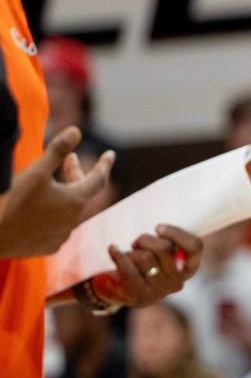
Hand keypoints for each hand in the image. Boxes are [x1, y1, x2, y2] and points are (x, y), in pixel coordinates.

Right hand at [0, 126, 113, 257]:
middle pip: (82, 193)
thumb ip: (57, 151)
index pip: (99, 179)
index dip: (104, 164)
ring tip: (55, 183)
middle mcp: (74, 220)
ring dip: (66, 195)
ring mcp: (61, 235)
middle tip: (70, 159)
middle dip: (77, 174)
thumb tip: (76, 130)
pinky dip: (55, 213)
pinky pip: (58, 226)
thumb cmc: (13, 202)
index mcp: (75, 201)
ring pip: (70, 210)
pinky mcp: (49, 246)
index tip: (110, 154)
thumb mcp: (36, 172)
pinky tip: (44, 208)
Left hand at [91, 225, 202, 307]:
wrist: (124, 290)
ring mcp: (159, 290)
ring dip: (133, 250)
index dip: (177, 234)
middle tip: (138, 242)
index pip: (194, 247)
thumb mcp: (161, 252)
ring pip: (145, 257)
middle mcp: (177, 281)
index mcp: (188, 267)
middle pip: (165, 248)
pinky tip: (113, 248)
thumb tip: (159, 224)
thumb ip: (168, 239)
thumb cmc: (146, 263)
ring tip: (130, 253)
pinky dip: (118, 255)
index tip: (158, 227)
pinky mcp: (140, 294)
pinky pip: (128, 268)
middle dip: (146, 239)